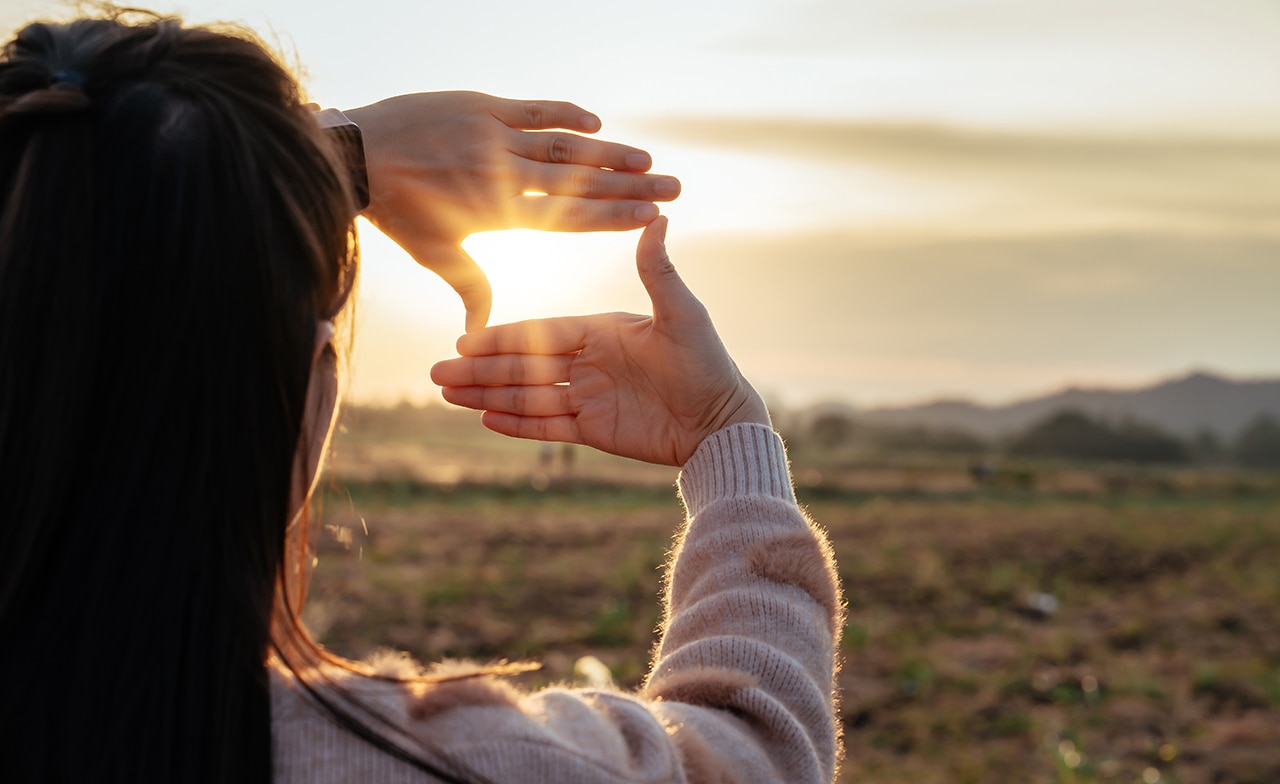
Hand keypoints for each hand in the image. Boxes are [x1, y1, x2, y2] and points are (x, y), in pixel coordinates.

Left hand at [345, 91, 680, 331]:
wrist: (355, 155)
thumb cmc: (396, 212)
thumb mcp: (435, 254)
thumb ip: (469, 288)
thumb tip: (477, 335)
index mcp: (500, 213)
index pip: (570, 218)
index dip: (613, 217)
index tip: (651, 217)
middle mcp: (506, 174)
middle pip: (581, 182)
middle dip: (630, 185)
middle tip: (672, 186)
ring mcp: (495, 137)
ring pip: (564, 146)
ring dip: (608, 152)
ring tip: (647, 158)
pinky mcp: (482, 106)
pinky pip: (533, 109)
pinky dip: (565, 114)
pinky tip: (597, 121)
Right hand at [430, 217, 769, 465]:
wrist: (722, 422)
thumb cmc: (708, 364)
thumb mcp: (682, 315)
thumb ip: (659, 272)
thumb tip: (658, 218)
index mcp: (601, 331)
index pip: (541, 333)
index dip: (503, 338)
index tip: (466, 339)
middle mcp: (589, 363)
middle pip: (524, 366)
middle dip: (480, 370)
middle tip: (437, 372)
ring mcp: (589, 398)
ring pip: (528, 397)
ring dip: (487, 396)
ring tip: (446, 395)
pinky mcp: (595, 431)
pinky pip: (548, 427)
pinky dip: (518, 425)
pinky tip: (485, 420)